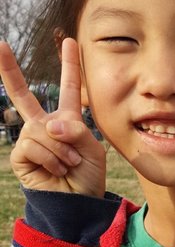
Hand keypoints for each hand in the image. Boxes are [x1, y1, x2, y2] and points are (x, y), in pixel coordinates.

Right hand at [0, 39, 105, 196]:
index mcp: (68, 120)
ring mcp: (31, 139)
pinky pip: (32, 144)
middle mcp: (45, 126)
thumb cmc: (88, 178)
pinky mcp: (21, 155)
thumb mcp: (93, 150)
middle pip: (24, 94)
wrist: (78, 205)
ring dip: (60, 149)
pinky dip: (49, 157)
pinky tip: (56, 169)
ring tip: (69, 163)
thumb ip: (76, 131)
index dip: (69, 64)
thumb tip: (48, 125)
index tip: (69, 40)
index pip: (69, 88)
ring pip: (40, 129)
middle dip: (9, 70)